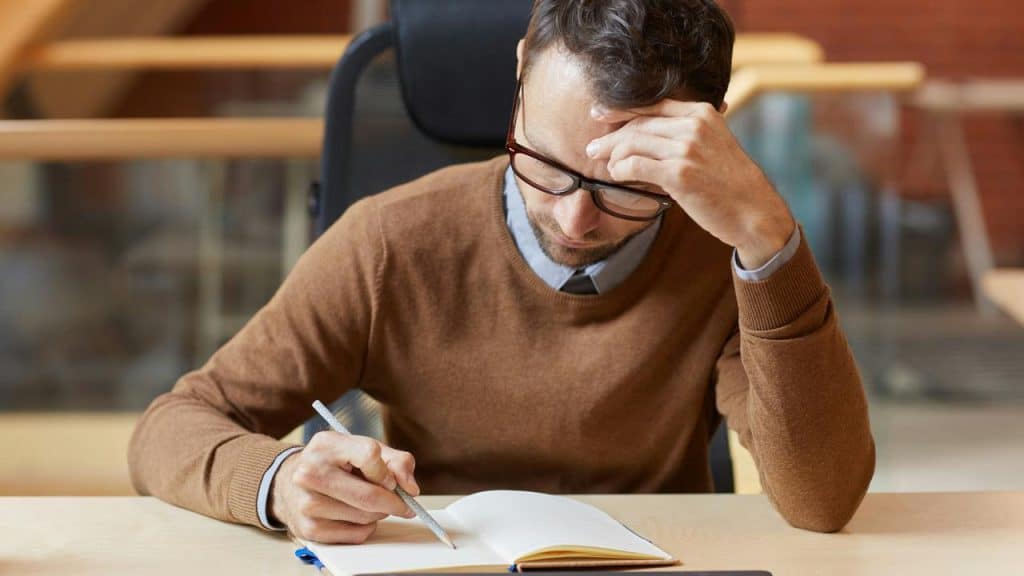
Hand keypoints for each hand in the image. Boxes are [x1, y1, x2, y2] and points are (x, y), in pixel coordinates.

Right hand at [269, 431, 419, 542]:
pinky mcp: (308, 529)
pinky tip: (356, 515)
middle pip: (368, 495)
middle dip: (392, 502)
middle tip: (401, 504)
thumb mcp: (363, 449)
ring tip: (370, 504)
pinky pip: (355, 534)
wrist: (290, 482)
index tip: (390, 480)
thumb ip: (396, 461)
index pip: (370, 455)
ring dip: (378, 514)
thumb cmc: (334, 463)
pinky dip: (366, 527)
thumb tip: (411, 489)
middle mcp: (310, 473)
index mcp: (326, 445)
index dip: (386, 471)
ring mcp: (307, 503)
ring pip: (365, 517)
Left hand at [586, 101, 794, 268]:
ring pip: (632, 143)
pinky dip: (620, 171)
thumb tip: (647, 135)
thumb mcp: (715, 144)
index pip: (651, 104)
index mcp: (702, 113)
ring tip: (603, 165)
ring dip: (611, 155)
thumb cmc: (731, 183)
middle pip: (638, 124)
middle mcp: (693, 126)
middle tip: (592, 148)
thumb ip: (688, 134)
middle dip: (610, 136)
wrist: (755, 211)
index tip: (600, 115)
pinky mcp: (679, 175)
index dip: (621, 109)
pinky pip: (635, 166)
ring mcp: (686, 149)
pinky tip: (616, 176)